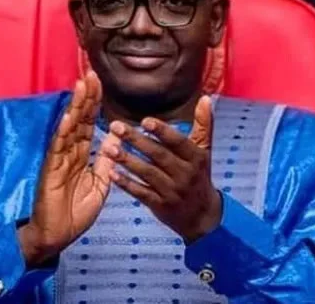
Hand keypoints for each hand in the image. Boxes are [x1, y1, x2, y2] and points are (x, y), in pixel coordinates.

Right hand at [18, 71, 113, 264]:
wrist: (57, 235)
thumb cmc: (76, 212)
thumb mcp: (100, 184)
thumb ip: (106, 160)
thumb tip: (116, 137)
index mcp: (82, 154)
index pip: (90, 123)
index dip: (95, 103)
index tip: (100, 82)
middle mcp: (70, 151)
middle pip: (80, 118)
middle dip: (86, 96)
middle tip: (92, 72)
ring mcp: (59, 158)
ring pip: (69, 127)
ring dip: (76, 106)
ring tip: (82, 85)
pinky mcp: (51, 169)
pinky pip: (58, 146)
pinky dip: (64, 130)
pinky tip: (69, 115)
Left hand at [101, 96, 221, 242]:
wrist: (202, 216)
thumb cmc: (199, 175)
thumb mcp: (204, 150)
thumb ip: (203, 124)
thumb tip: (206, 98)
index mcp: (196, 157)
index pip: (178, 142)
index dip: (163, 132)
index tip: (145, 121)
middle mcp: (185, 174)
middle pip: (159, 156)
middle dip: (136, 141)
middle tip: (116, 127)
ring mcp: (173, 192)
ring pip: (148, 174)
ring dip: (127, 161)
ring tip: (108, 148)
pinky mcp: (161, 206)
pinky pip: (142, 194)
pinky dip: (127, 184)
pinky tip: (112, 173)